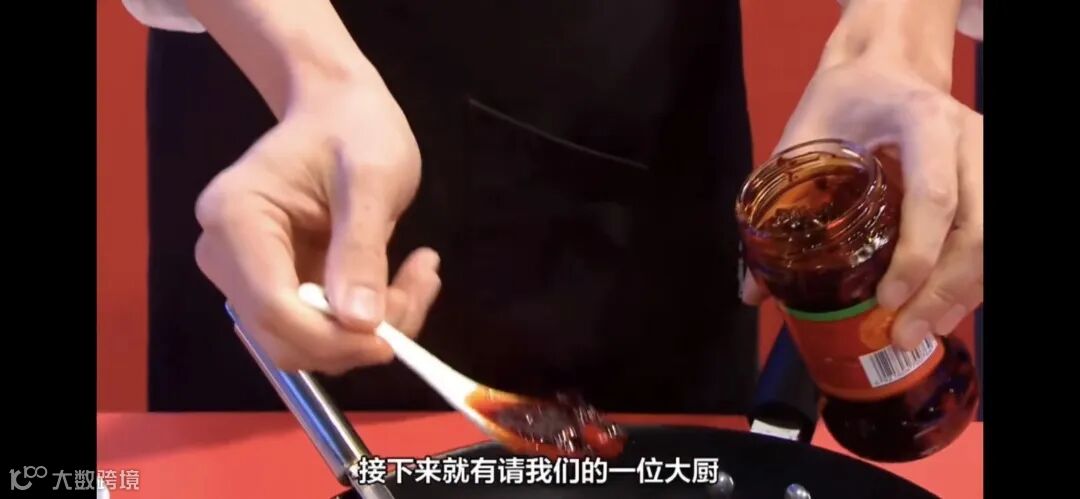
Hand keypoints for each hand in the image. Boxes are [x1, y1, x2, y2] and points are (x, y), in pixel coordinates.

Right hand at [194, 82, 441, 373]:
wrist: (341, 110)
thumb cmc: (354, 127)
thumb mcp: (372, 178)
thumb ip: (361, 248)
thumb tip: (360, 324)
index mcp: (235, 219)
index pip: (271, 307)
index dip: (330, 338)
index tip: (392, 339)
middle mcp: (228, 256)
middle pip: (284, 337)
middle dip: (356, 337)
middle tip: (421, 288)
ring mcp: (251, 277)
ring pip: (308, 343)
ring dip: (372, 330)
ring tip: (421, 274)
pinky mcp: (282, 289)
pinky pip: (324, 330)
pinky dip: (370, 321)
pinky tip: (408, 279)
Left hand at [741, 58, 982, 349]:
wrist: (887, 70)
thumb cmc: (843, 103)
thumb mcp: (802, 139)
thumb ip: (777, 206)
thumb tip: (752, 290)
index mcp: (921, 120)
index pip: (935, 194)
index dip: (917, 254)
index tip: (887, 299)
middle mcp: (969, 139)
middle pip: (979, 227)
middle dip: (944, 291)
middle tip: (901, 335)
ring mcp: (987, 160)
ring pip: (993, 240)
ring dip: (962, 296)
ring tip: (919, 334)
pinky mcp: (992, 182)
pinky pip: (993, 242)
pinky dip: (971, 284)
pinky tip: (941, 313)